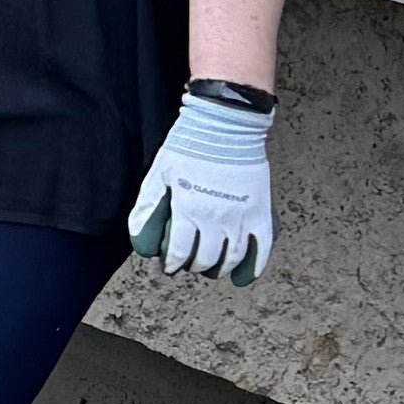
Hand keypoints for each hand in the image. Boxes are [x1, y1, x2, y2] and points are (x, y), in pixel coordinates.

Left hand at [129, 90, 273, 281]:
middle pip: (206, 258)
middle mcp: (215, 218)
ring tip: (212, 268)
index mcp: (187, 208)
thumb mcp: (158, 174)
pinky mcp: (261, 212)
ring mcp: (241, 216)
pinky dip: (254, 266)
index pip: (179, 251)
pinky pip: (262, 248)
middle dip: (194, 266)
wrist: (225, 126)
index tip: (169, 267)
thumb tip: (141, 236)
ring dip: (220, 269)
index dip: (172, 263)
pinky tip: (243, 277)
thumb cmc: (188, 147)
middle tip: (189, 265)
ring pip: (232, 258)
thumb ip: (148, 206)